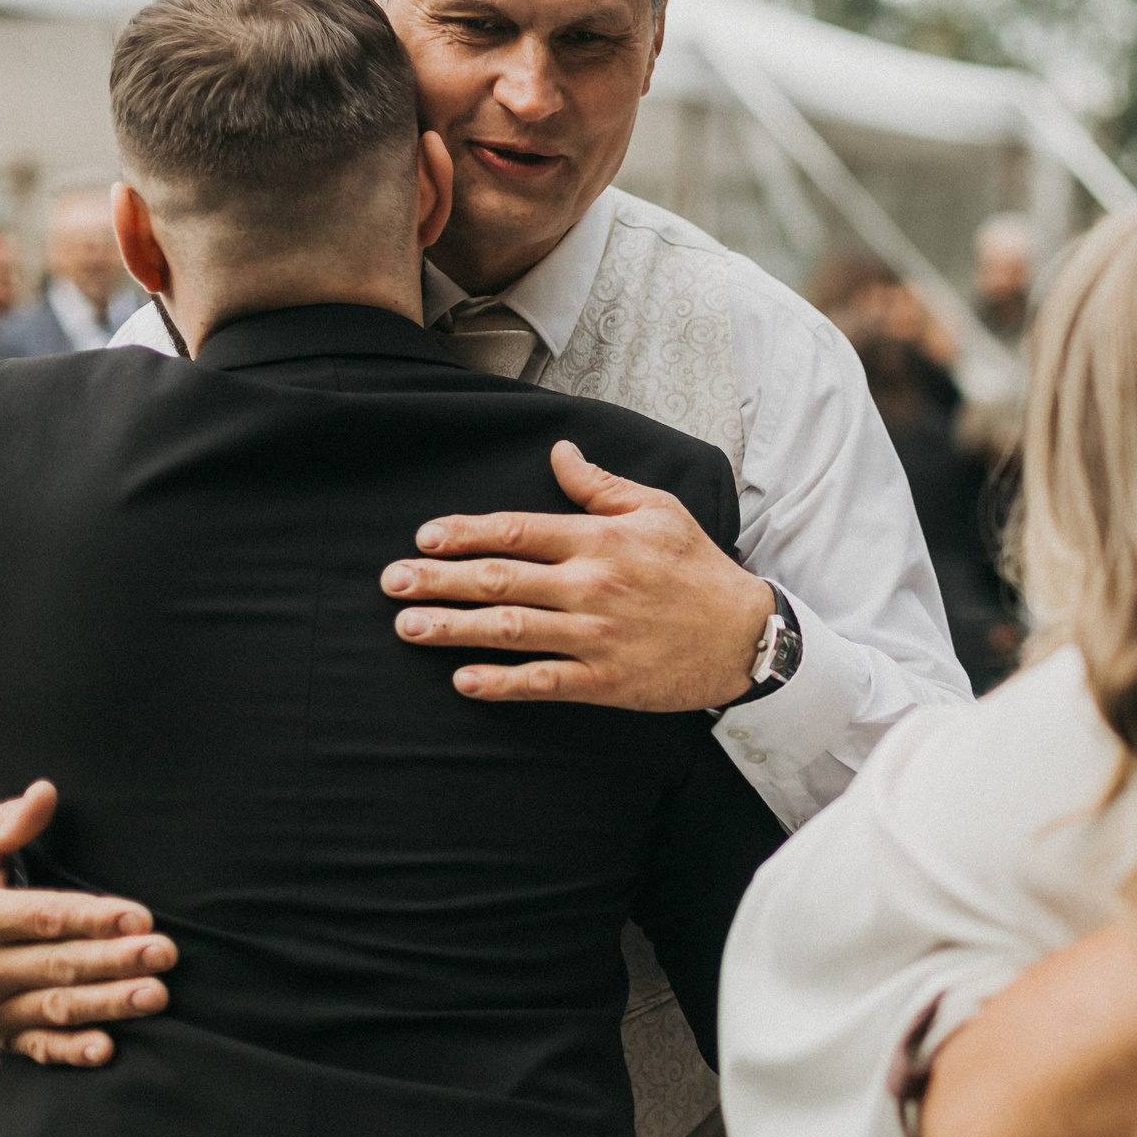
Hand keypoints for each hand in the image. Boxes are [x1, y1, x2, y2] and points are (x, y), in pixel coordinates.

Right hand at [0, 781, 174, 1064]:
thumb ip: (4, 822)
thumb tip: (46, 793)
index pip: (42, 917)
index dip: (92, 918)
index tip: (139, 917)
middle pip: (57, 965)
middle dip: (114, 961)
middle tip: (165, 953)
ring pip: (55, 1008)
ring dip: (108, 1005)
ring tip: (156, 995)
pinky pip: (36, 1047)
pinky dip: (70, 1052)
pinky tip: (107, 1049)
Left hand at [384, 441, 771, 710]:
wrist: (746, 635)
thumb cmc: (699, 568)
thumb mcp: (658, 509)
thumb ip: (601, 486)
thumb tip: (558, 454)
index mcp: (599, 539)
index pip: (516, 530)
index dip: (464, 533)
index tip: (424, 538)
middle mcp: (591, 585)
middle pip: (500, 579)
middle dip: (438, 580)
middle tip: (390, 583)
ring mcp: (597, 635)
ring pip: (511, 630)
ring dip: (453, 628)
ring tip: (408, 626)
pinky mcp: (607, 680)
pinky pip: (544, 682)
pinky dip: (502, 683)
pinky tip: (463, 681)